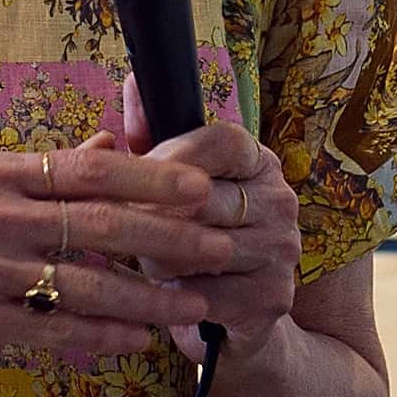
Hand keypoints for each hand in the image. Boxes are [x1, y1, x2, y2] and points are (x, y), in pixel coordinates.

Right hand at [0, 143, 227, 361]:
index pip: (86, 170)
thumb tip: (110, 145)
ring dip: (146, 298)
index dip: (150, 179)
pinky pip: (50, 331)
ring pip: (84, 285)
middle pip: (99, 225)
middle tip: (220, 247)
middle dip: (169, 239)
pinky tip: (135, 341)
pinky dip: (99, 337)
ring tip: (192, 305)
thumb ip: (40, 168)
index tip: (201, 187)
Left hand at [112, 73, 301, 365]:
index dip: (176, 154)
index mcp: (257, 162)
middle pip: (205, 198)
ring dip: (158, 258)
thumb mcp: (173, 186)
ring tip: (139, 260)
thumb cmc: (192, 238)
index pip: (223, 141)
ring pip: (201, 248)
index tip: (137, 169)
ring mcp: (282, 249)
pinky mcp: (274, 296)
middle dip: (152, 214)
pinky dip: (176, 295)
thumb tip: (133, 80)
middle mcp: (280, 200)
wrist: (233, 317)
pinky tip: (163, 294)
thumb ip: (152, 136)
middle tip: (114, 225)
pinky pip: (208, 293)